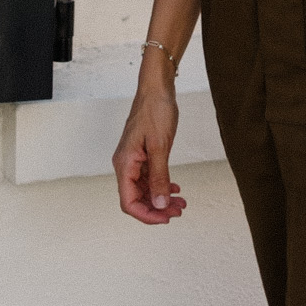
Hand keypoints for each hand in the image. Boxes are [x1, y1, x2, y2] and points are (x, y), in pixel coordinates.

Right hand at [113, 79, 185, 223]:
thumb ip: (159, 176)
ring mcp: (134, 159)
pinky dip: (162, 185)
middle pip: (137, 198)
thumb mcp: (160, 145)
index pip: (129, 202)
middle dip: (157, 208)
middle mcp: (126, 164)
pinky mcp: (142, 154)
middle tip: (178, 211)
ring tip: (181, 202)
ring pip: (145, 189)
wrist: (157, 87)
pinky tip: (175, 187)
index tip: (166, 218)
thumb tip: (159, 203)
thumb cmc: (155, 109)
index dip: (147, 215)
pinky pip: (149, 177)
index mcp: (125, 164)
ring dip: (161, 198)